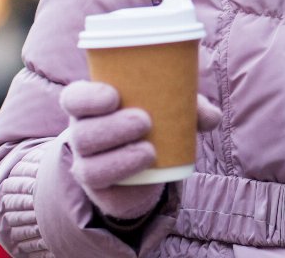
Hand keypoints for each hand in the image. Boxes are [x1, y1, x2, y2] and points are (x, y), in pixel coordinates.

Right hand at [59, 80, 220, 223]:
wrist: (148, 163)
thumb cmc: (155, 119)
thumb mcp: (171, 106)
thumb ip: (191, 106)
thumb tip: (211, 117)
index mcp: (92, 105)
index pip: (74, 98)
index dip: (87, 97)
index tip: (114, 96)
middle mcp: (83, 133)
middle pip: (83, 133)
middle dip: (111, 127)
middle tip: (145, 121)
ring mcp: (87, 163)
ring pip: (89, 164)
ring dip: (119, 157)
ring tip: (149, 151)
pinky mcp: (99, 188)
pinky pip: (101, 185)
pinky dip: (122, 174)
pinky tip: (145, 164)